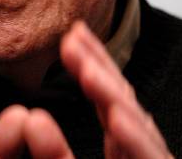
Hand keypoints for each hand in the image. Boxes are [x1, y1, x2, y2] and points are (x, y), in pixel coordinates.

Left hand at [60, 21, 173, 158]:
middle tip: (72, 38)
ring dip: (112, 96)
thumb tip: (31, 119)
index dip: (93, 64)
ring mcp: (150, 157)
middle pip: (120, 101)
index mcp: (120, 144)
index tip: (72, 35)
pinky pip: (149, 158)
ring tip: (87, 71)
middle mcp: (136, 145)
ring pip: (135, 124)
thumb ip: (54, 151)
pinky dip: (135, 138)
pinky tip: (116, 117)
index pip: (107, 98)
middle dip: (98, 67)